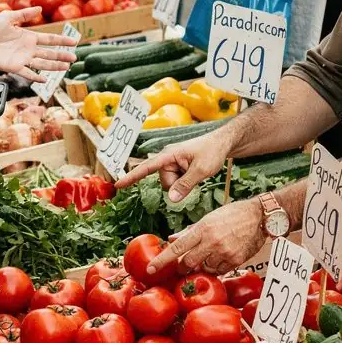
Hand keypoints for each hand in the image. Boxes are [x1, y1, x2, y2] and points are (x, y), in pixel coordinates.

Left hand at [0, 8, 76, 82]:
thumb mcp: (8, 17)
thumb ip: (24, 14)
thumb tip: (39, 8)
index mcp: (28, 36)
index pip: (49, 39)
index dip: (61, 41)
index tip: (74, 41)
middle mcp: (27, 49)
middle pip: (49, 53)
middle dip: (62, 55)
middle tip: (74, 58)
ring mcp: (22, 59)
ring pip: (42, 63)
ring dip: (54, 66)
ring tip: (66, 67)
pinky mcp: (13, 67)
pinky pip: (27, 73)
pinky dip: (36, 76)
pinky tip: (45, 79)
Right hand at [116, 129, 233, 202]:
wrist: (223, 143)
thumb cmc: (213, 151)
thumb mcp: (202, 169)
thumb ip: (186, 184)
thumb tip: (171, 199)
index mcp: (168, 155)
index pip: (146, 168)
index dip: (132, 177)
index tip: (118, 184)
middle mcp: (167, 158)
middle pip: (165, 183)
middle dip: (178, 185)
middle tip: (194, 174)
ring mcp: (172, 163)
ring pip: (171, 185)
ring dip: (183, 184)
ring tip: (195, 171)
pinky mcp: (177, 168)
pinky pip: (177, 183)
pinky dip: (185, 182)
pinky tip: (194, 173)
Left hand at [146, 198, 265, 277]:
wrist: (259, 216)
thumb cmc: (231, 215)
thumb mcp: (208, 219)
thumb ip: (189, 231)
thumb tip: (171, 239)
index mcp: (202, 229)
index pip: (177, 248)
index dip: (162, 260)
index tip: (151, 268)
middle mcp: (212, 242)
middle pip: (188, 263)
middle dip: (183, 266)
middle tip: (183, 265)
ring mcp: (224, 252)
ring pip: (204, 269)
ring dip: (202, 266)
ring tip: (209, 255)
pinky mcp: (235, 260)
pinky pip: (219, 271)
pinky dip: (216, 268)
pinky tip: (220, 257)